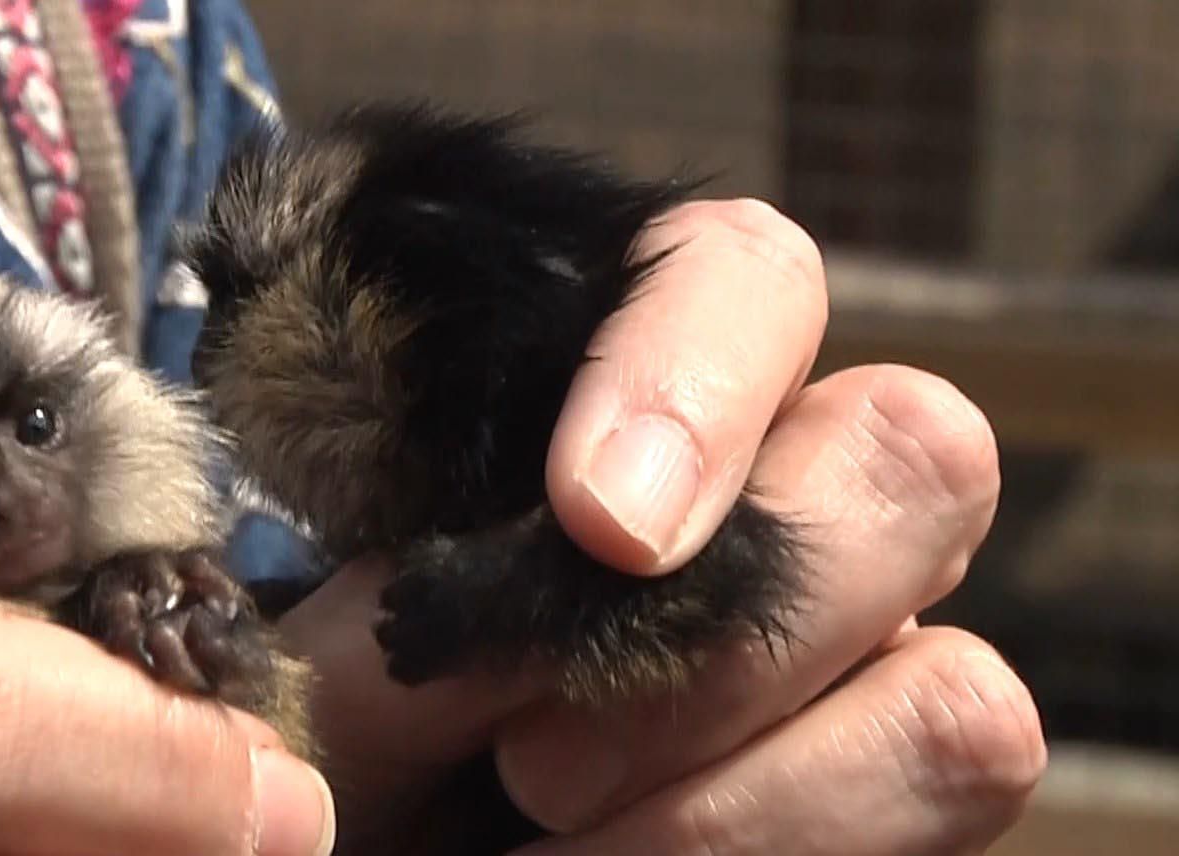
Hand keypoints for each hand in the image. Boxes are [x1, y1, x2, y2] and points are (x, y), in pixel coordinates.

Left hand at [281, 199, 1042, 853]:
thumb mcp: (343, 666)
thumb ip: (414, 614)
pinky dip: (757, 852)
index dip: (695, 377)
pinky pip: (934, 797)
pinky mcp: (906, 777)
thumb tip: (546, 602)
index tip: (596, 516)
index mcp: (650, 397)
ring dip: (740, 796)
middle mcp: (804, 492)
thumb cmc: (365, 735)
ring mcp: (881, 646)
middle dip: (723, 631)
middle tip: (531, 753)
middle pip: (914, 452)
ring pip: (959, 685)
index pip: (746, 280)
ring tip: (553, 821)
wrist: (394, 834)